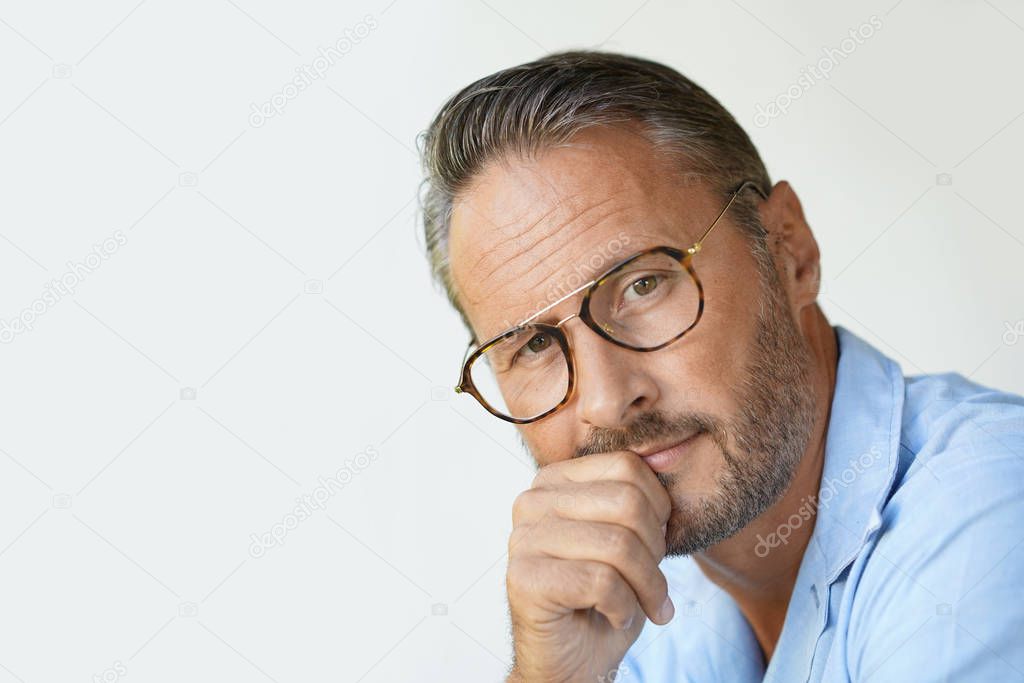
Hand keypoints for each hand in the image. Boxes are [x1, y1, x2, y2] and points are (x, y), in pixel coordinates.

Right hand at [506, 451, 674, 681]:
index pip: (627, 467)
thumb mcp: (629, 538)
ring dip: (646, 587)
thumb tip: (667, 459)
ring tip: (642, 605)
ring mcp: (522, 539)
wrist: (574, 661)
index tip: (657, 547)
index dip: (659, 511)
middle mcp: (532, 501)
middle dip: (655, 552)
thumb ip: (637, 500)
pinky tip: (612, 616)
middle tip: (652, 585)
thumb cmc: (605, 598)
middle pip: (627, 503)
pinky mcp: (523, 578)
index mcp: (555, 480)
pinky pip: (601, 582)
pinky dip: (623, 608)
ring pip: (619, 545)